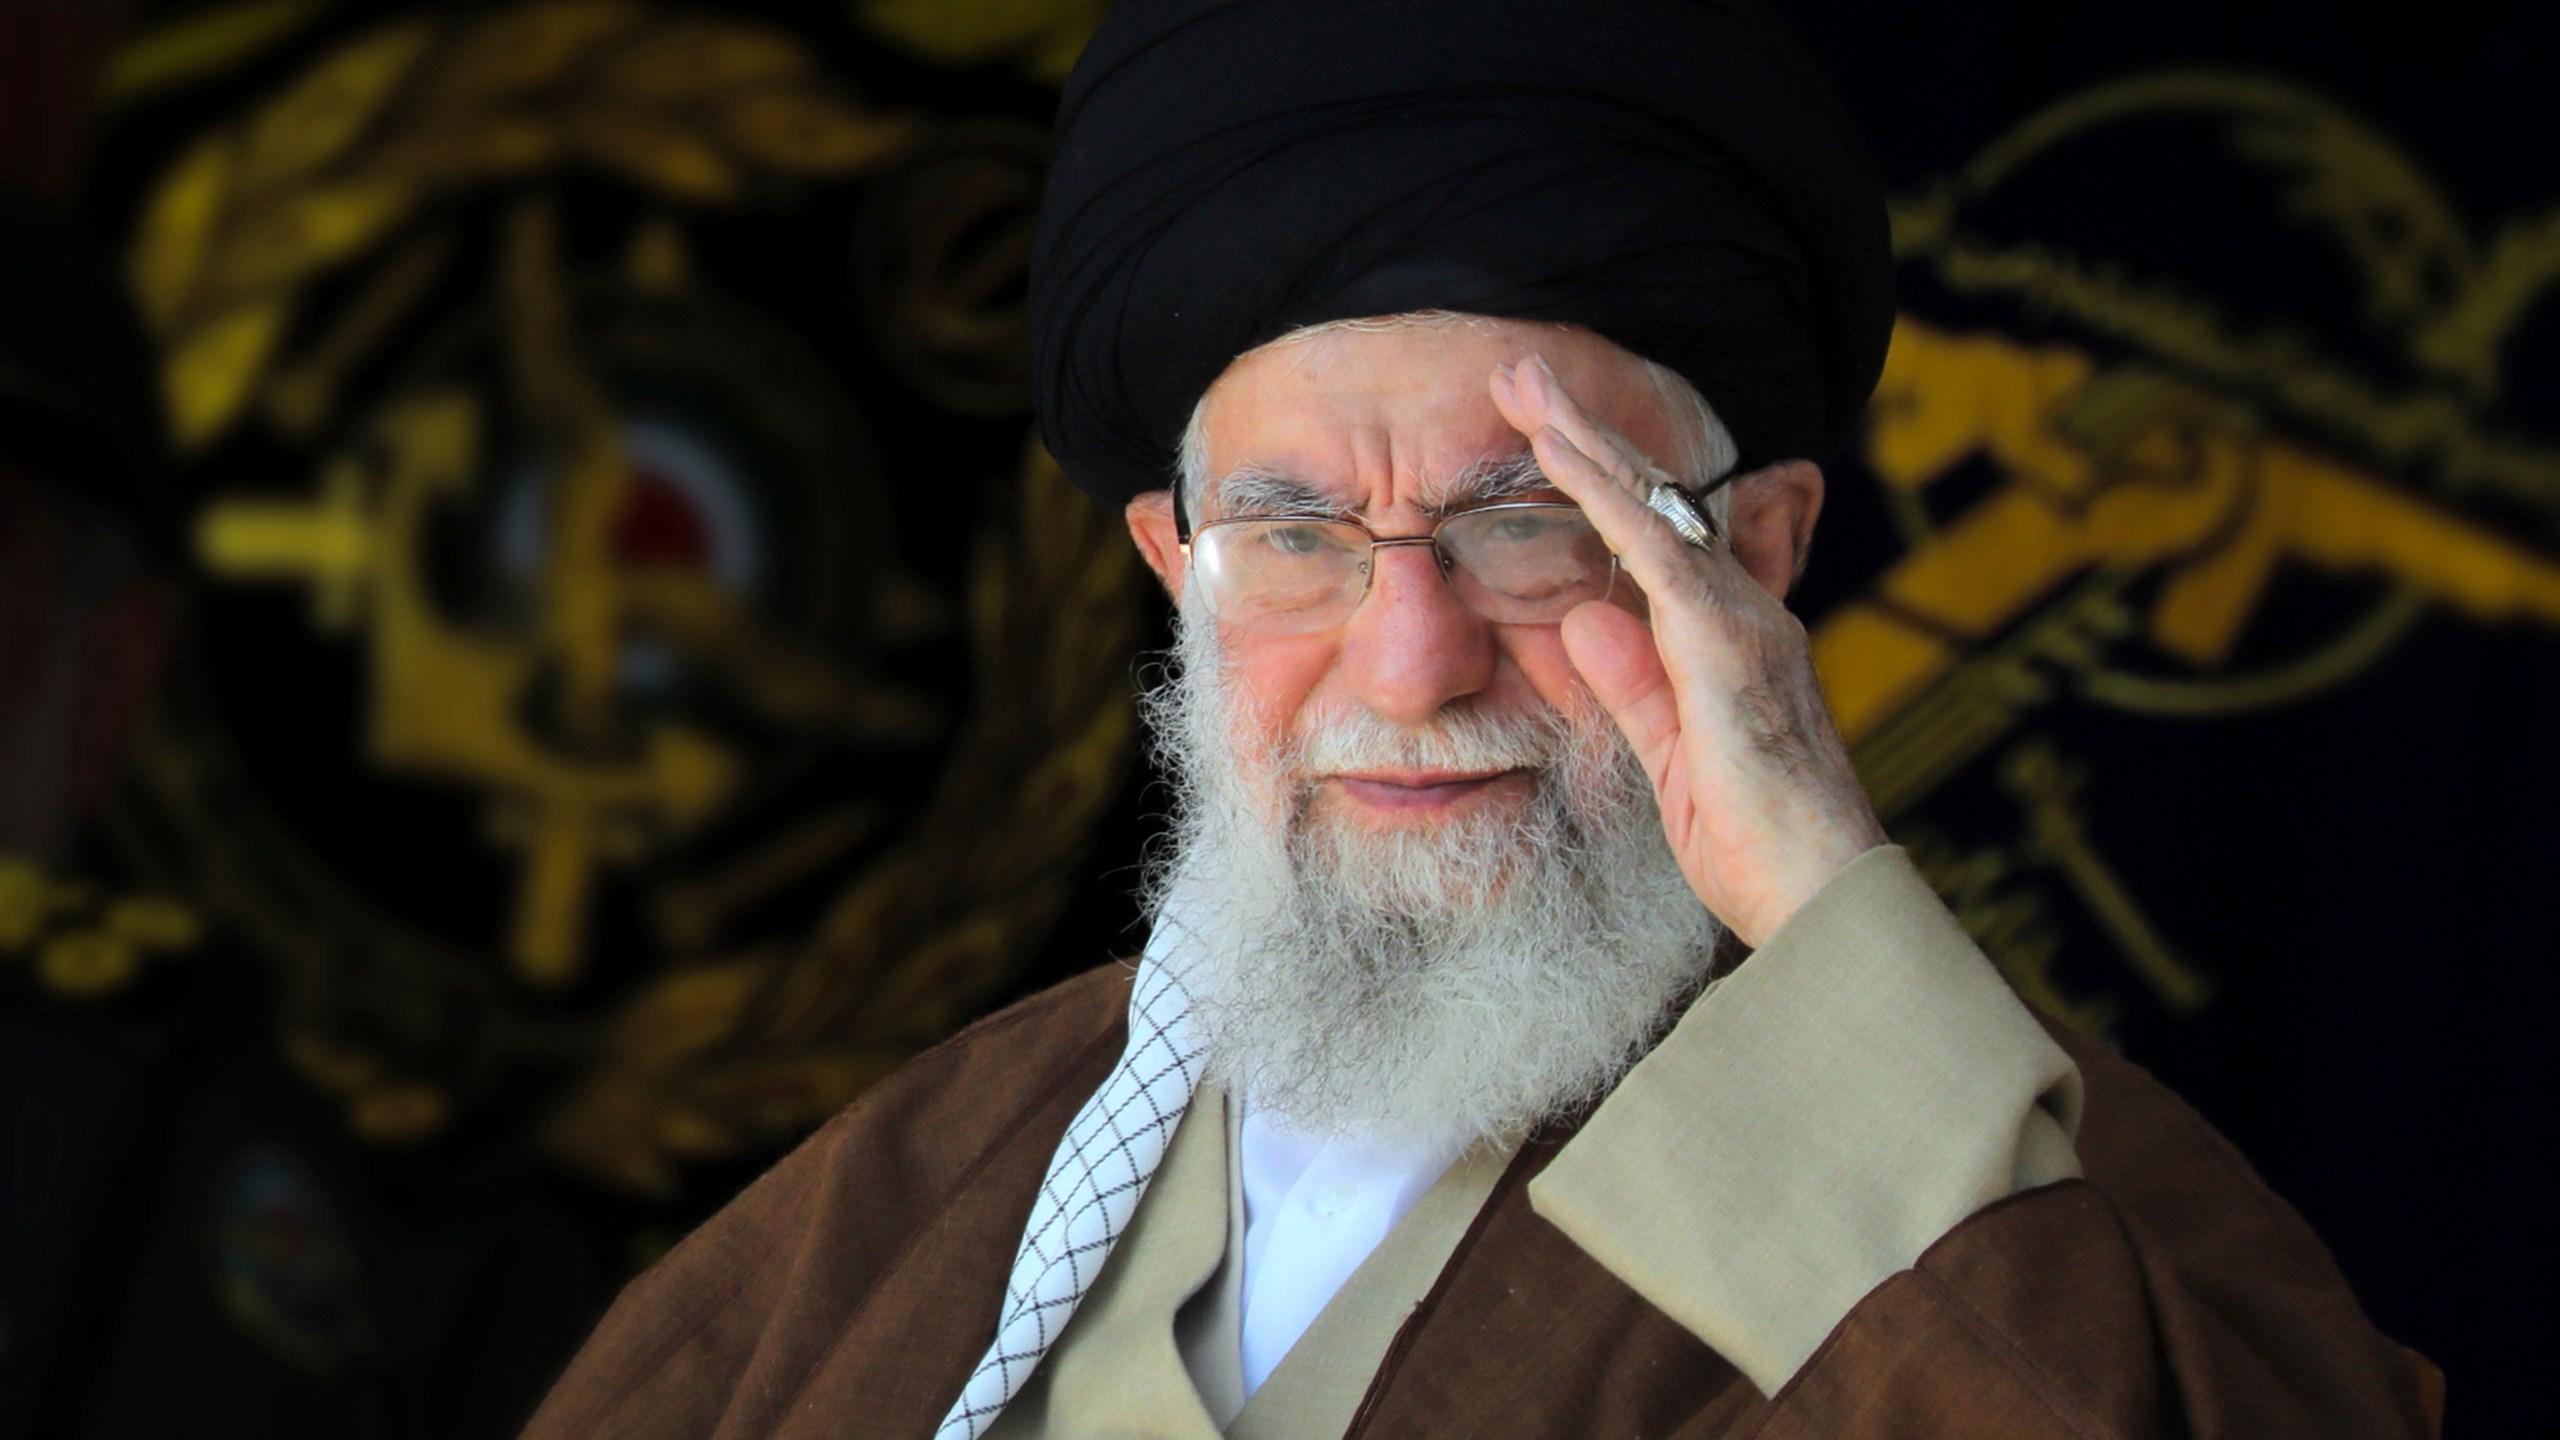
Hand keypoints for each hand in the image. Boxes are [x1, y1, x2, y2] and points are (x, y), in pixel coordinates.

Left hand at [1490, 353, 1885, 946]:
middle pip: (1655, 503)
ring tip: (1526, 386)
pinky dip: (1606, 497)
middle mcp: (1747, 614)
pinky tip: (1562, 452)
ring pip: (1653, 509)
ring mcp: (1744, 622)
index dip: (1600, 480)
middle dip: (1585, 432)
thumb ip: (1633, 687)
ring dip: (1585, 441)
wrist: (1821, 895)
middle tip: (1520, 371)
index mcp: (1733, 640)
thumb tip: (1584, 619)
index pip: (1656, 541)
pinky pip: (1657, 553)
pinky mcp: (1728, 645)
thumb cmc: (1757, 846)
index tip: (1544, 431)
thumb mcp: (1671, 757)